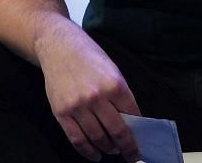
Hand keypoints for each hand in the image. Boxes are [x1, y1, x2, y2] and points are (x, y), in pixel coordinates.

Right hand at [36, 22, 141, 161]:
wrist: (60, 48)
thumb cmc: (90, 59)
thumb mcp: (113, 72)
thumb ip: (121, 96)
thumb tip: (131, 121)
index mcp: (115, 85)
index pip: (132, 115)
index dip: (138, 133)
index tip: (141, 143)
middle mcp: (97, 97)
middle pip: (116, 130)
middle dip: (127, 147)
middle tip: (131, 155)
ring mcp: (78, 106)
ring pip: (96, 137)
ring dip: (107, 149)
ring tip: (113, 152)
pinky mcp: (61, 113)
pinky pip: (76, 139)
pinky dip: (87, 151)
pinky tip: (95, 156)